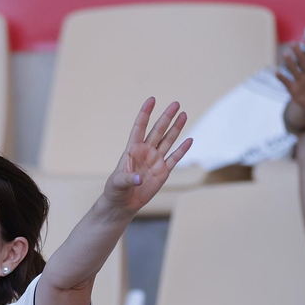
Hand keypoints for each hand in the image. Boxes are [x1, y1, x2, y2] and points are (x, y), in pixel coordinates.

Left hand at [103, 97, 191, 213]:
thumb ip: (127, 179)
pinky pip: (174, 159)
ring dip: (176, 128)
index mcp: (132, 150)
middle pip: (158, 131)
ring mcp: (155, 161)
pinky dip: (182, 150)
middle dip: (166, 117)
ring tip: (184, 114)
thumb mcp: (117, 184)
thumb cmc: (115, 191)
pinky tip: (189, 140)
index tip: (152, 100)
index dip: (145, 114)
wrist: (123, 204)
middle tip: (176, 104)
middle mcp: (145, 152)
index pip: (139, 127)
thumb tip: (139, 178)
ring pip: (168, 141)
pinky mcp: (163, 172)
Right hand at [278, 40, 304, 130]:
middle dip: (298, 52)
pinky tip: (277, 72)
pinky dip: (282, 77)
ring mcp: (301, 80)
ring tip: (286, 55)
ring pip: (294, 69)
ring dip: (289, 62)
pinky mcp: (294, 89)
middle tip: (294, 44)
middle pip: (303, 60)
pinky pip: (287, 82)